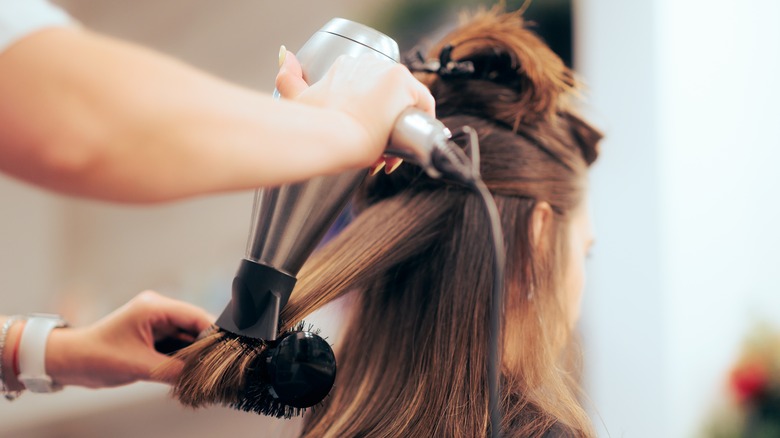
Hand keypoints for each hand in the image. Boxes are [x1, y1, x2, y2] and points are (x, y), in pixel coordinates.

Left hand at [45, 291, 212, 387]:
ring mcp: (156, 322)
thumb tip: (202, 378)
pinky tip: (191, 370)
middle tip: (220, 366)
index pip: (197, 316)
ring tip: (207, 372)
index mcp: (155, 307)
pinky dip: (184, 357)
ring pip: (188, 336)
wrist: (69, 361)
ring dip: (195, 354)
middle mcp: (158, 310)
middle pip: (196, 325)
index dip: (215, 333)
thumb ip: (175, 370)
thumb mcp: (141, 366)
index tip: (229, 351)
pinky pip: (177, 344)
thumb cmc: (96, 357)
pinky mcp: (153, 334)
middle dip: (206, 346)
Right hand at [275, 48, 434, 173]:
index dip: (369, 121)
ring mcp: (386, 71)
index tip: (363, 142)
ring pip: (406, 104)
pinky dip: (422, 123)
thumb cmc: (313, 126)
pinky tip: (409, 142)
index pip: (371, 94)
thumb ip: (288, 80)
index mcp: (346, 68)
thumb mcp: (299, 101)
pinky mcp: (402, 83)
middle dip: (385, 129)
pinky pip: (424, 103)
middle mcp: (367, 64)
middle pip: (390, 101)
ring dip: (400, 130)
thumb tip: (285, 55)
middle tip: (375, 155)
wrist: (330, 138)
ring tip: (386, 156)